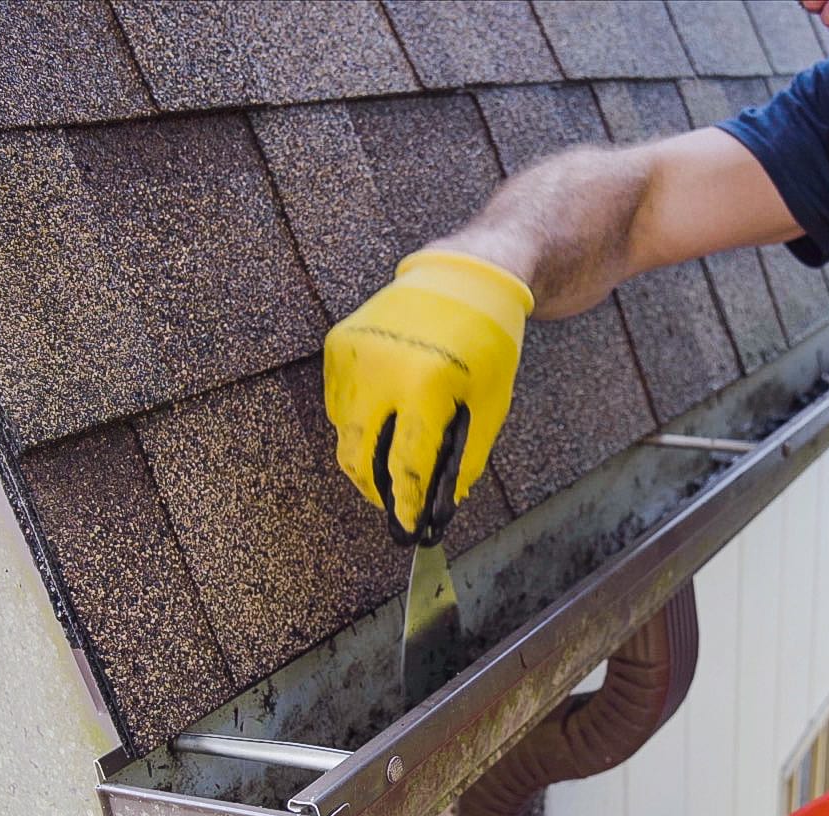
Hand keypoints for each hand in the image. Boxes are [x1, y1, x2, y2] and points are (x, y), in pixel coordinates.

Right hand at [324, 250, 532, 544]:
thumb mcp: (490, 403)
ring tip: (388, 466)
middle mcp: (380, 369)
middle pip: (357, 455)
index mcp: (424, 385)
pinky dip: (356, 420)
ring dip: (363, 456)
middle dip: (372, 489)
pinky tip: (382, 421)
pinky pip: (338, 400)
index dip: (405, 503)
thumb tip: (443, 502)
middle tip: (390, 506)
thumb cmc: (486, 342)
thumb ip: (466, 456)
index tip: (407, 527)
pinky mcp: (339, 343)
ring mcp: (353, 354)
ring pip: (342, 431)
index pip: (404, 463)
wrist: (463, 275)